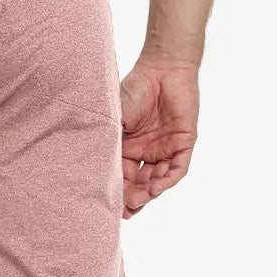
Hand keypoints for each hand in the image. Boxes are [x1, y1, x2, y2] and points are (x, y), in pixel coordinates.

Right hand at [119, 58, 199, 218]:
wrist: (163, 68)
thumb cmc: (135, 89)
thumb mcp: (115, 121)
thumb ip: (109, 144)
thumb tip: (92, 171)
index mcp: (128, 148)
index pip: (123, 177)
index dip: (118, 192)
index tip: (110, 206)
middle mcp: (147, 152)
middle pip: (140, 184)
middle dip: (134, 198)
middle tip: (126, 209)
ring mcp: (165, 149)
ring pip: (158, 180)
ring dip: (149, 193)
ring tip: (139, 201)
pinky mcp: (184, 143)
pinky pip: (177, 169)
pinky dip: (167, 180)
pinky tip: (156, 188)